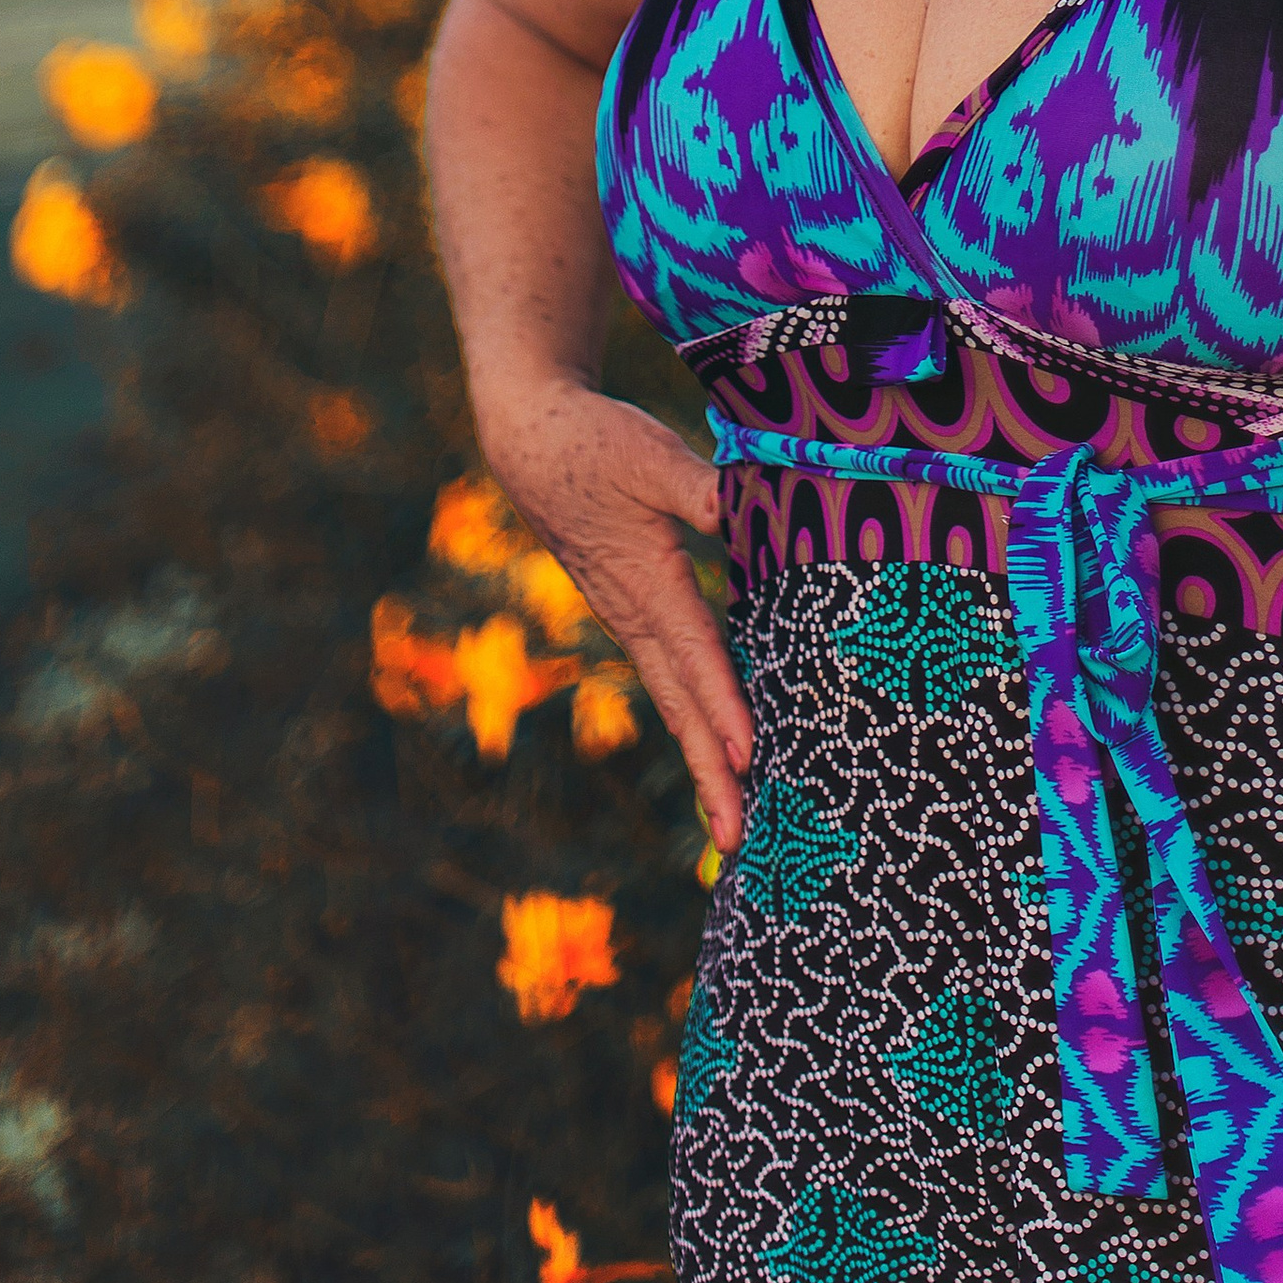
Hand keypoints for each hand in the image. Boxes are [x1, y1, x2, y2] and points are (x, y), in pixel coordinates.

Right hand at [480, 378, 751, 852]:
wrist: (531, 441)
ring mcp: (629, 618)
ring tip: (730, 817)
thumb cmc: (593, 445)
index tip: (750, 762)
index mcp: (648, 584)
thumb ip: (703, 488)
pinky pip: (667, 675)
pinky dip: (692, 716)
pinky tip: (713, 738)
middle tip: (738, 841)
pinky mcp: (630, 608)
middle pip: (681, 705)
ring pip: (674, 698)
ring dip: (703, 756)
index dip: (724, 710)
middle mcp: (637, 616)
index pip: (696, 659)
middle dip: (712, 774)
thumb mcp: (651, 457)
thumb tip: (752, 506)